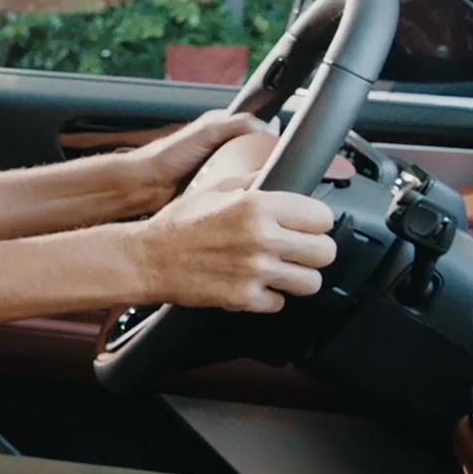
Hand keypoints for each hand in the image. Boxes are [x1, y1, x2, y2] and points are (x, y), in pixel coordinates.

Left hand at [124, 109, 267, 206]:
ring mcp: (219, 171)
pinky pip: (237, 191)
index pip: (258, 129)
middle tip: (280, 171)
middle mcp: (222, 148)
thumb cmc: (166, 156)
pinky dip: (244, 194)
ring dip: (257, 180)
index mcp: (222, 128)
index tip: (286, 147)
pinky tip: (250, 199)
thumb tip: (270, 127)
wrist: (142, 186)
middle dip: (268, 161)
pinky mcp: (214, 191)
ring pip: (250, 174)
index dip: (273, 137)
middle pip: (257, 153)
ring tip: (268, 186)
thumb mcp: (206, 131)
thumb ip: (237, 124)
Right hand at [128, 186, 337, 312]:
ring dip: (298, 278)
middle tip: (299, 251)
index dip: (316, 223)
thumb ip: (254, 181)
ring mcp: (254, 270)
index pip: (323, 217)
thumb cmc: (177, 224)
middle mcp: (261, 237)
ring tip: (282, 271)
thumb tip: (281, 171)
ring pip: (311, 282)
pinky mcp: (244, 298)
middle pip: (325, 252)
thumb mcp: (215, 187)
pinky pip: (279, 303)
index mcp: (258, 205)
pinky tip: (255, 285)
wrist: (146, 258)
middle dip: (314, 252)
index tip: (307, 227)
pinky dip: (270, 297)